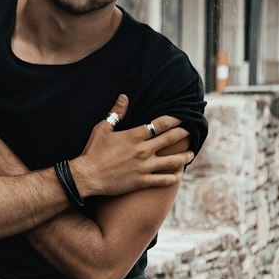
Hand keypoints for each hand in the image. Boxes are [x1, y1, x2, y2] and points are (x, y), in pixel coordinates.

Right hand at [72, 95, 193, 198]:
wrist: (86, 176)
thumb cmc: (92, 152)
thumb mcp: (102, 129)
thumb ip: (116, 113)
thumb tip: (124, 97)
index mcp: (134, 136)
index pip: (161, 124)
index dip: (175, 119)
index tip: (183, 117)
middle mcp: (142, 150)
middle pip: (171, 139)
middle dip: (184, 134)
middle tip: (192, 131)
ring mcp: (143, 167)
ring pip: (172, 161)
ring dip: (184, 157)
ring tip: (191, 153)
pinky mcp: (141, 181)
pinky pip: (162, 180)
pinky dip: (173, 178)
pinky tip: (179, 175)